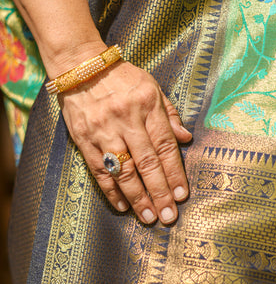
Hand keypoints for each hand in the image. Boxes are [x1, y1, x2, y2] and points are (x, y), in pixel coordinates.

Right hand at [59, 61, 191, 224]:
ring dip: (138, 198)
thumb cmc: (122, 78)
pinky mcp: (84, 139)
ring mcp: (104, 131)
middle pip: (147, 163)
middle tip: (169, 216)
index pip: (165, 146)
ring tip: (149, 217)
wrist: (81, 66)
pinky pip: (99, 170)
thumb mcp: (152, 87)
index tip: (182, 195)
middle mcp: (126, 120)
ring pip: (124, 171)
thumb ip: (169, 114)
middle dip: (159, 192)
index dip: (174, 173)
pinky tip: (123, 206)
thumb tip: (187, 139)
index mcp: (148, 105)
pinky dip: (111, 191)